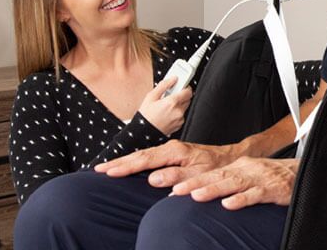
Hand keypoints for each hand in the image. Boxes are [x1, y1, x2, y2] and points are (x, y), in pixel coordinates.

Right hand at [95, 140, 237, 187]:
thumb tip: (152, 179)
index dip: (125, 166)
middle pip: (138, 155)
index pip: (144, 160)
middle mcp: (170, 148)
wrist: (229, 158)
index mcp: (174, 151)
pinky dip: (134, 161)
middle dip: (118, 162)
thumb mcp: (198, 173)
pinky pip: (148, 157)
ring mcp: (169, 150)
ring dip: (124, 161)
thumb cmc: (216, 167)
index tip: (109, 172)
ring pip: (142, 155)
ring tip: (106, 168)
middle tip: (98, 169)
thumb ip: (176, 175)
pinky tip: (127, 166)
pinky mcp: (171, 153)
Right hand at [137, 76, 191, 134]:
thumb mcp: (151, 97)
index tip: (181, 86)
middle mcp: (178, 111)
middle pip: (188, 99)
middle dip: (181, 96)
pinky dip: (177, 113)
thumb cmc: (146, 116)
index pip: (188, 91)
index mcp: (172, 102)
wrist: (144, 133)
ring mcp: (179, 119)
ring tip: (167, 106)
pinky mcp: (179, 125)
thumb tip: (172, 79)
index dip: (185, 87)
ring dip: (179, 105)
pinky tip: (168, 114)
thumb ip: (164, 85)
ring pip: (185, 107)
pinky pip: (182, 116)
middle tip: (171, 96)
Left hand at [171, 157, 297, 210]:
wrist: (301, 173)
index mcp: (239, 166)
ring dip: (214, 189)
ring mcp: (259, 178)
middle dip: (195, 183)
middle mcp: (246, 170)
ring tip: (196, 196)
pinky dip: (242, 199)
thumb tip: (203, 193)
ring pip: (233, 183)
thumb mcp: (249, 176)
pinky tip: (229, 205)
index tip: (173, 189)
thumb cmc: (273, 178)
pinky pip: (255, 194)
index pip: (212, 173)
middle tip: (176, 191)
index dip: (192, 181)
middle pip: (217, 176)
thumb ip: (229, 183)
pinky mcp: (272, 189)